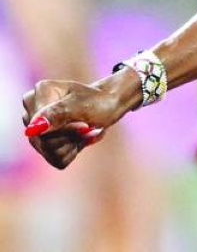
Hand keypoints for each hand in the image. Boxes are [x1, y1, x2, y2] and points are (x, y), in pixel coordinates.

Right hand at [22, 73, 137, 168]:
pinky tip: (79, 138)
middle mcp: (31, 112)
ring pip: (50, 153)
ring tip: (84, 130)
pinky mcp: (42, 145)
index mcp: (39, 94)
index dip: (67, 130)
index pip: (41, 129)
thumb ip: (58, 114)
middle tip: (87, 126)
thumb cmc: (98, 101)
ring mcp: (35, 130)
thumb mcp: (83, 105)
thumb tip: (32, 129)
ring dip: (75, 144)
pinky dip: (74, 151)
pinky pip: (56, 160)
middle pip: (44, 142)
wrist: (108, 106)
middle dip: (72, 137)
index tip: (86, 124)